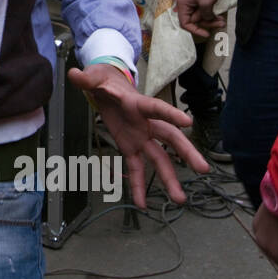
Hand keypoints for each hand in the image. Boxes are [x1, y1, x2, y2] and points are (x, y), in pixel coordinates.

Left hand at [67, 63, 208, 208]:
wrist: (106, 87)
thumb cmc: (104, 81)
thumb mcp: (94, 78)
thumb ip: (86, 79)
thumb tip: (74, 74)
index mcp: (138, 104)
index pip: (157, 108)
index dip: (171, 114)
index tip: (188, 123)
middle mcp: (145, 123)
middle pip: (169, 137)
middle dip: (186, 152)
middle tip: (203, 169)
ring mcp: (140, 137)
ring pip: (159, 158)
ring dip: (169, 178)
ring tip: (180, 199)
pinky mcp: (130, 148)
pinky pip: (136, 169)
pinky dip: (138, 185)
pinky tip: (142, 204)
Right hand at [175, 0, 224, 39]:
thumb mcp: (206, 3)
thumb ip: (205, 15)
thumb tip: (206, 20)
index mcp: (183, 4)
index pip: (185, 23)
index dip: (195, 30)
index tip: (205, 34)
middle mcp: (186, 5)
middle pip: (195, 20)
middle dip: (207, 24)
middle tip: (219, 24)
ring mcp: (193, 3)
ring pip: (201, 17)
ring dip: (211, 20)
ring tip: (222, 21)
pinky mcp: (200, 1)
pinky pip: (204, 12)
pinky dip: (211, 15)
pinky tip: (219, 17)